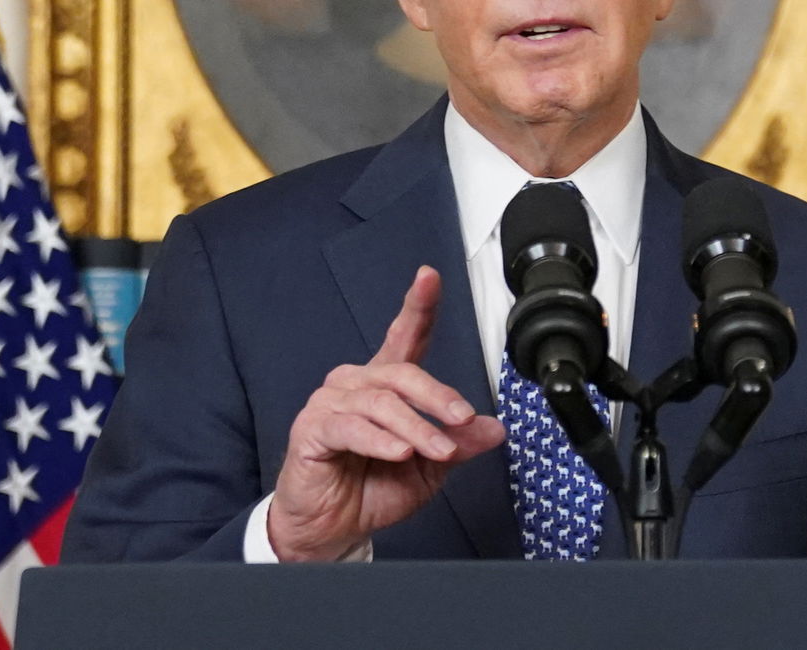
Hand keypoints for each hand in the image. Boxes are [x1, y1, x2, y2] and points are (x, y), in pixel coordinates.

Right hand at [266, 266, 504, 560]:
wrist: (334, 529)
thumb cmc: (374, 489)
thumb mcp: (429, 467)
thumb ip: (457, 444)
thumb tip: (494, 428)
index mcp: (386, 384)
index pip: (405, 336)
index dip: (417, 305)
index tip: (429, 276)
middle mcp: (357, 384)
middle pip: (403, 373)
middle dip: (437, 396)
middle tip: (462, 419)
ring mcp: (331, 402)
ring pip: (382, 402)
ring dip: (415, 427)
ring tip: (437, 450)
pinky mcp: (312, 428)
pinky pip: (351, 426)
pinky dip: (379, 439)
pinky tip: (398, 451)